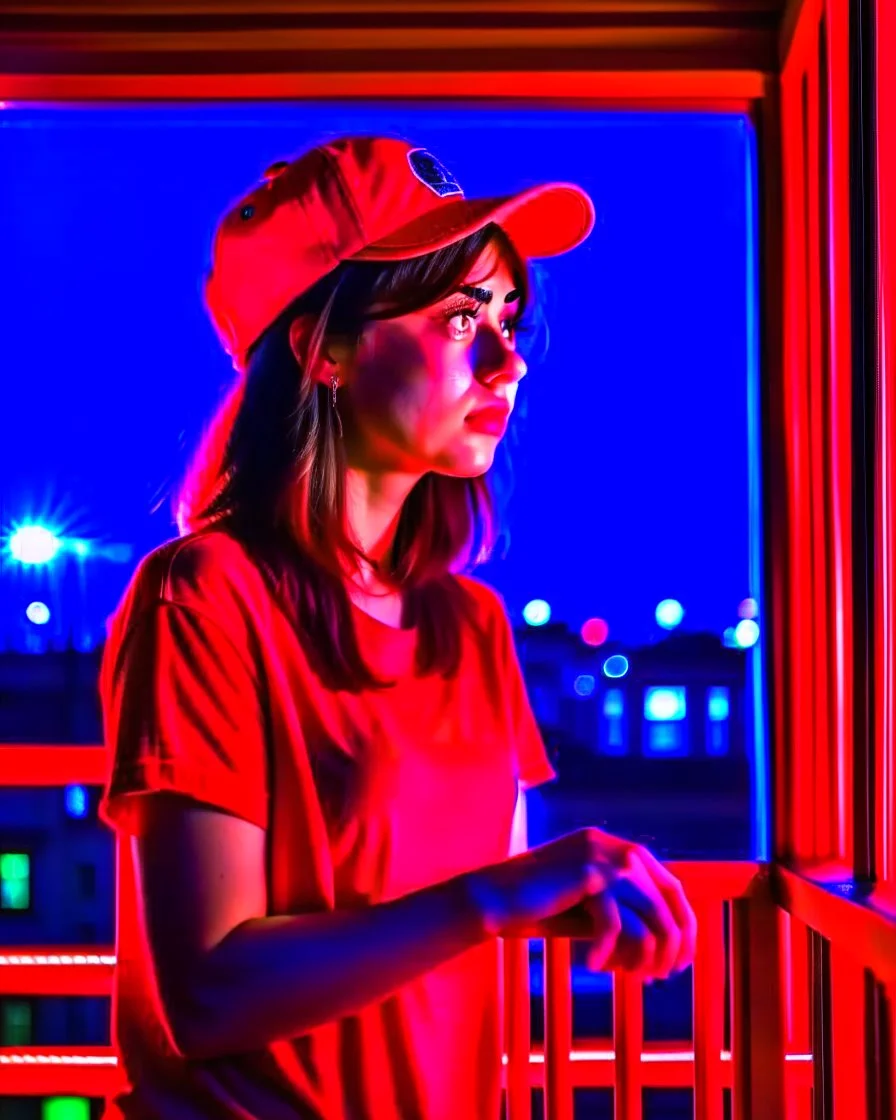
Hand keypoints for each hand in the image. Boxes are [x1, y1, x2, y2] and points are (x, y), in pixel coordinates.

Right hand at [467, 828, 696, 979]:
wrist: (491, 898)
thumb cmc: (536, 908)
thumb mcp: (589, 909)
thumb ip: (623, 914)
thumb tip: (667, 944)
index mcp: (615, 847)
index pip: (670, 885)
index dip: (682, 925)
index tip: (680, 962)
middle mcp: (613, 845)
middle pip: (669, 898)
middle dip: (672, 943)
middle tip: (661, 977)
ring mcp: (601, 855)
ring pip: (652, 913)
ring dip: (646, 953)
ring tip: (630, 977)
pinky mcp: (587, 873)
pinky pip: (616, 923)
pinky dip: (606, 951)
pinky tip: (589, 966)